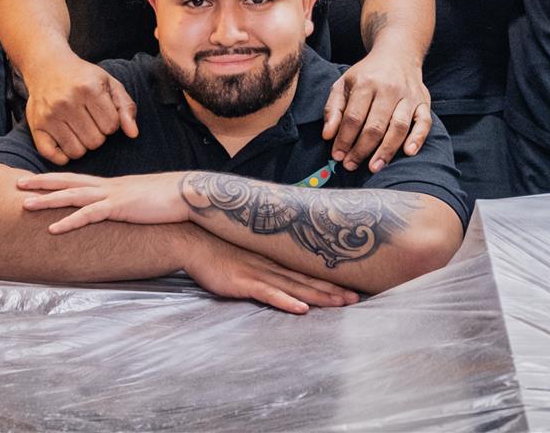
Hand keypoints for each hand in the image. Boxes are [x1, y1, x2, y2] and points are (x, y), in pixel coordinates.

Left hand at [18, 170, 188, 232]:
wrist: (186, 195)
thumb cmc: (166, 201)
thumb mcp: (138, 202)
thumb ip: (123, 205)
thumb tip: (114, 213)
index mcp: (110, 186)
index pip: (76, 179)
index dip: (54, 179)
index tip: (34, 180)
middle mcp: (107, 187)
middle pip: (67, 181)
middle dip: (41, 182)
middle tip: (16, 183)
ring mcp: (112, 195)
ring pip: (72, 195)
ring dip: (47, 200)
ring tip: (24, 204)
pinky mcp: (119, 207)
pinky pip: (89, 215)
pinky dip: (69, 222)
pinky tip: (53, 229)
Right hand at [23, 54, 138, 164]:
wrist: (47, 66)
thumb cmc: (83, 77)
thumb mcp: (109, 83)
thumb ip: (126, 107)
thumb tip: (133, 134)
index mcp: (89, 88)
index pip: (111, 126)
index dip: (111, 123)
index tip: (102, 114)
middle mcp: (67, 101)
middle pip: (95, 142)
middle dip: (97, 135)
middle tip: (90, 121)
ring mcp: (49, 115)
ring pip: (77, 152)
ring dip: (82, 145)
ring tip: (78, 128)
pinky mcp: (36, 126)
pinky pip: (53, 156)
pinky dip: (62, 155)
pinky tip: (65, 140)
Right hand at [180, 233, 359, 314]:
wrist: (192, 240)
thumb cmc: (216, 248)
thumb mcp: (244, 253)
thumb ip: (260, 261)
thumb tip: (275, 268)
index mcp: (272, 261)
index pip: (306, 273)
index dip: (328, 281)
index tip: (350, 288)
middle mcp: (271, 266)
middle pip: (307, 280)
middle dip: (333, 290)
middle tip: (356, 299)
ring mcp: (258, 273)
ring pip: (295, 287)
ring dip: (319, 296)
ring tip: (340, 303)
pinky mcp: (244, 282)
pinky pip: (269, 293)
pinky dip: (286, 301)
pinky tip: (301, 308)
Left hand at [322, 49, 431, 172]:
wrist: (397, 54)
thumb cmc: (367, 74)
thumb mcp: (344, 84)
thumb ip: (333, 109)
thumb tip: (328, 135)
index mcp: (365, 83)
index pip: (353, 117)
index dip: (344, 139)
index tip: (338, 156)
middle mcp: (388, 89)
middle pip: (375, 125)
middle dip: (361, 150)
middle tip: (351, 165)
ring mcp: (408, 96)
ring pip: (398, 127)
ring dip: (386, 150)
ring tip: (374, 167)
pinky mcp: (423, 102)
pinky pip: (424, 122)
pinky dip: (417, 138)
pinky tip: (408, 152)